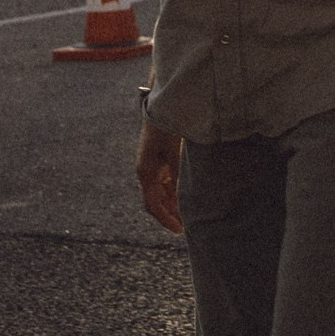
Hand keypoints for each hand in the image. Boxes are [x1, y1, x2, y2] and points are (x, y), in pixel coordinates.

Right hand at [136, 118, 183, 233]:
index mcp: (145, 172)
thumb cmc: (166, 127)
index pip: (152, 205)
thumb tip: (183, 197)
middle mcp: (146, 172)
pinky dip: (175, 191)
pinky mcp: (159, 160)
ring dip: (173, 203)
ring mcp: (152, 166)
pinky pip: (166, 182)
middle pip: (156, 201)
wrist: (163, 105)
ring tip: (189, 214)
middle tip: (187, 226)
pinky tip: (187, 196)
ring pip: (162, 193)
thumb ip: (178, 174)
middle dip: (170, 214)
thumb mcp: (174, 153)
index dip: (165, 219)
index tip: (178, 229)